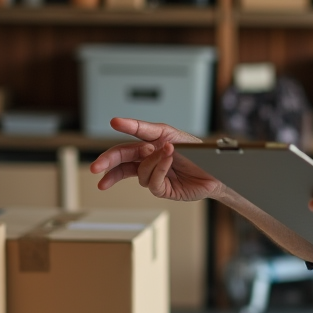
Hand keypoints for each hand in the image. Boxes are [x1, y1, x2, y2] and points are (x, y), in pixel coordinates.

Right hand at [89, 117, 222, 201]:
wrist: (217, 169)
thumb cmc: (195, 151)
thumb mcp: (168, 133)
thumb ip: (142, 128)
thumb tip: (117, 122)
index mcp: (147, 149)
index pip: (124, 148)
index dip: (114, 142)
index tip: (110, 127)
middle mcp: (148, 164)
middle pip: (121, 164)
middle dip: (108, 165)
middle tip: (95, 169)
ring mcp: (154, 178)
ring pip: (139, 172)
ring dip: (152, 161)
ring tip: (169, 153)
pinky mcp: (163, 190)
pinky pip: (152, 182)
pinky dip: (160, 169)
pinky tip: (169, 163)